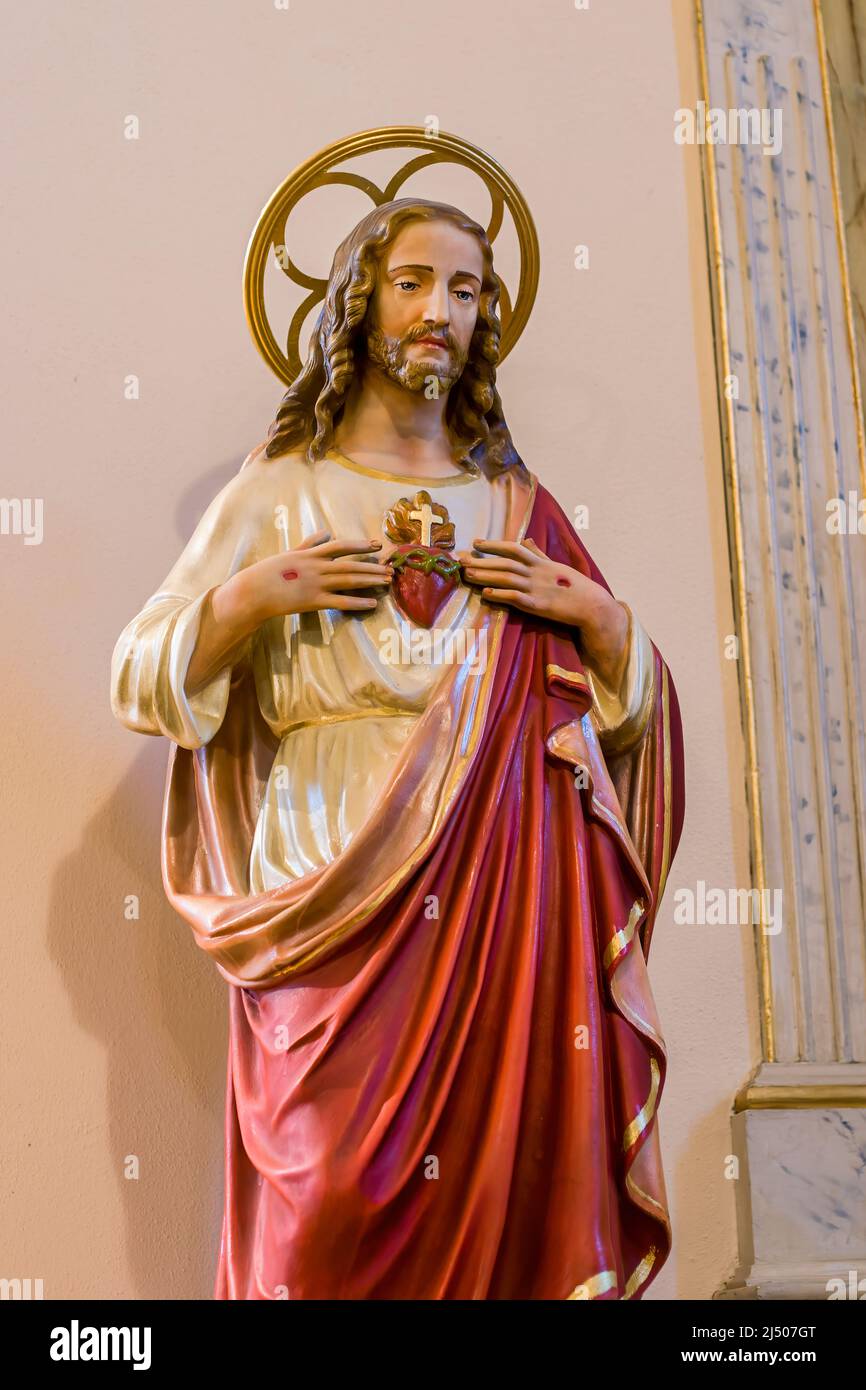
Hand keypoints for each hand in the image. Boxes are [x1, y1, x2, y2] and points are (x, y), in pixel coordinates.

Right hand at [221, 530, 392, 625]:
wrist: (253, 591)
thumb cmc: (268, 572)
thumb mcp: (290, 553)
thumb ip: (310, 544)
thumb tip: (326, 532)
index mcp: (311, 554)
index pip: (341, 546)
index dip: (360, 545)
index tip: (376, 545)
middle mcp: (317, 567)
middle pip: (351, 565)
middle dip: (372, 567)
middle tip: (390, 569)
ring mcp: (316, 584)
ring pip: (349, 580)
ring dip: (370, 581)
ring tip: (386, 582)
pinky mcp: (313, 601)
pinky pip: (340, 602)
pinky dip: (357, 602)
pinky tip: (372, 603)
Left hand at [456, 537, 628, 685]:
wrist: (593, 605)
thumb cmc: (576, 586)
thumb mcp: (557, 565)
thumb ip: (540, 554)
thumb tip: (529, 540)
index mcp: (541, 563)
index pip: (513, 549)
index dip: (494, 545)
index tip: (475, 542)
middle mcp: (537, 573)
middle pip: (504, 564)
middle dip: (481, 561)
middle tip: (460, 560)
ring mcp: (537, 589)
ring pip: (506, 579)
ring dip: (485, 576)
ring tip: (466, 574)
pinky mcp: (539, 606)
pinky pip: (516, 598)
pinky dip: (501, 595)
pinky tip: (486, 594)